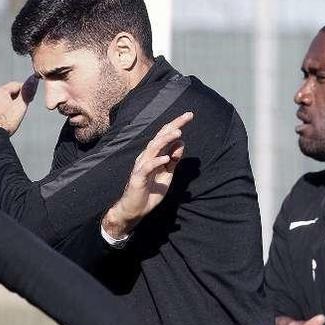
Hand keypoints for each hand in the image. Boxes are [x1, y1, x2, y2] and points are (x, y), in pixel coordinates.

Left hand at [0, 76, 37, 138]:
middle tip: (22, 108)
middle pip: (5, 94)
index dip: (25, 90)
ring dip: (5, 107)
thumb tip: (33, 79)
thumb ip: (27, 93)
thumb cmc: (4, 122)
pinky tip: (1, 123)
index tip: (31, 98)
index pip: (15, 85)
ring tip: (12, 118)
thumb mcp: (20, 106)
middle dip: (15, 99)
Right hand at [102, 112, 192, 238]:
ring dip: (165, 140)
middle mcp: (147, 157)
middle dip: (174, 126)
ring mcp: (141, 166)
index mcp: (154, 155)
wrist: (135, 209)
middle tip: (187, 116)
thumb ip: (174, 159)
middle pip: (160, 137)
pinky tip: (166, 158)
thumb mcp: (167, 173)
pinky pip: (147, 168)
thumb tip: (181, 142)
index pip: (165, 136)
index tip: (189, 115)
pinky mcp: (138, 178)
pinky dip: (156, 162)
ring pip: (153, 149)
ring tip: (178, 133)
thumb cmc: (150, 191)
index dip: (177, 125)